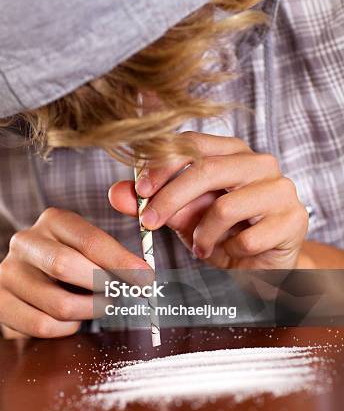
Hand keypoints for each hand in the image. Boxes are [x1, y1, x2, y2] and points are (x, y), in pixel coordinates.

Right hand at [0, 208, 149, 337]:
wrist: (33, 284)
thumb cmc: (76, 263)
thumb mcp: (93, 249)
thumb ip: (116, 255)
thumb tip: (145, 274)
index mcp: (53, 220)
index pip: (89, 240)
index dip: (120, 261)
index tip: (146, 279)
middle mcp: (25, 241)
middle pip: (65, 266)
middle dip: (100, 286)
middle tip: (118, 296)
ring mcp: (8, 272)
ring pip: (57, 302)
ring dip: (87, 310)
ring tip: (97, 306)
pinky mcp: (0, 303)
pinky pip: (42, 325)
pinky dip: (66, 328)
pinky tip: (72, 319)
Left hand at [109, 132, 307, 269]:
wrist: (260, 266)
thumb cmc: (220, 233)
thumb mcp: (180, 216)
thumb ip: (152, 202)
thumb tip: (116, 193)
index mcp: (232, 151)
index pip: (193, 144)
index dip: (161, 165)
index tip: (140, 191)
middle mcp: (260, 162)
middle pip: (206, 169)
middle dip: (170, 199)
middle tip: (149, 223)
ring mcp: (281, 188)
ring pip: (225, 206)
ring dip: (202, 235)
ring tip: (200, 247)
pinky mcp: (294, 219)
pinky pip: (248, 237)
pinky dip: (230, 251)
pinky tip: (231, 253)